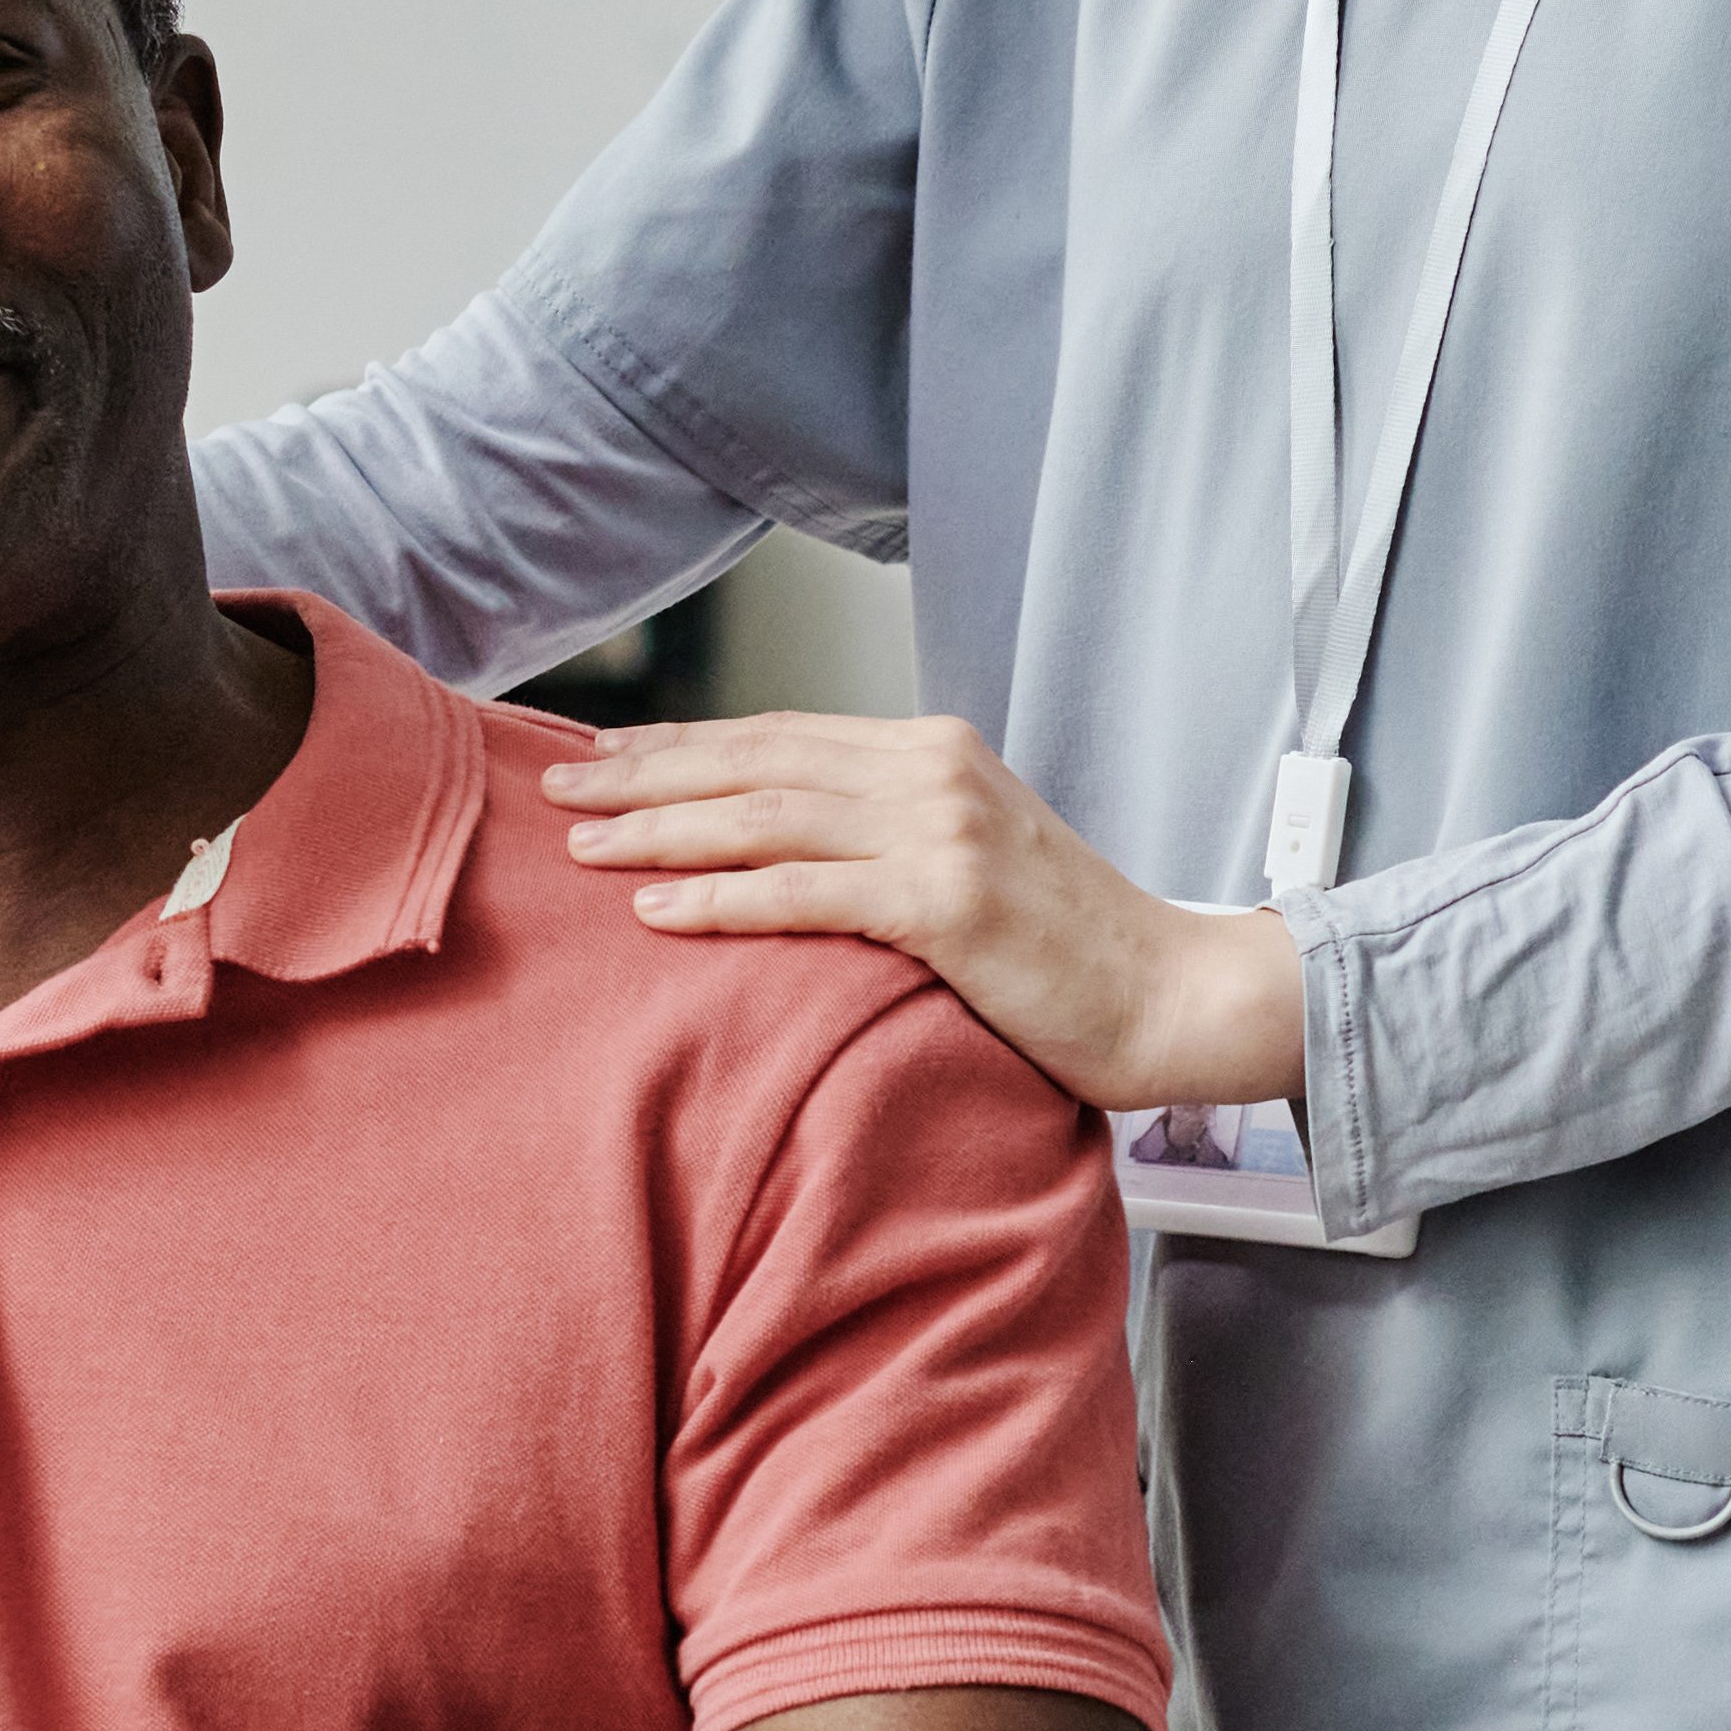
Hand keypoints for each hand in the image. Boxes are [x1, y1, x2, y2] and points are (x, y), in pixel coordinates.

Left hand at [537, 715, 1301, 1117]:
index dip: (681, 745)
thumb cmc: (1067, 950)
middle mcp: (934, 770)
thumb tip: (784, 847)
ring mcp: (942, 829)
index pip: (780, 735)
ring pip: (767, 815)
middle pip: (756, 761)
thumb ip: (886, 836)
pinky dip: (723, 896)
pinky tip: (656, 907)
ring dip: (662, 828)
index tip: (599, 756)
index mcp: (935, 750)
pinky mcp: (948, 899)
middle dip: (645, 772)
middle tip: (556, 787)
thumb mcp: (971, 861)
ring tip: (583, 844)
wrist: (1174, 995)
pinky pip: (805, 892)